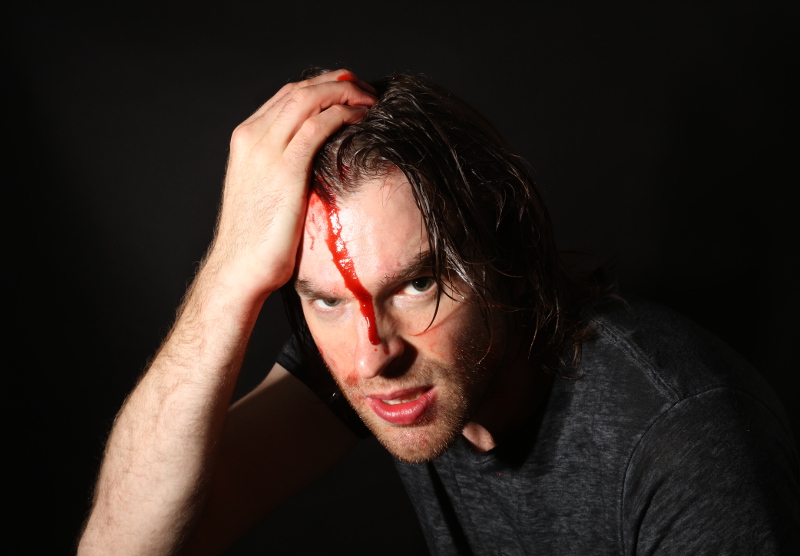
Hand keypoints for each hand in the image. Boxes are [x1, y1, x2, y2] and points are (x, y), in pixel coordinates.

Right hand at [204, 69, 376, 303]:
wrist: (239, 267)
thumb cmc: (256, 239)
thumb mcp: (265, 191)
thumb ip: (282, 167)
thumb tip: (314, 164)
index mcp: (246, 139)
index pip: (287, 95)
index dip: (321, 85)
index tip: (347, 90)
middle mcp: (253, 136)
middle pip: (300, 89)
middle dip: (337, 82)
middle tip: (365, 90)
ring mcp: (267, 149)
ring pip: (310, 99)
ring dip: (345, 92)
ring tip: (370, 100)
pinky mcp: (286, 168)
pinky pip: (319, 125)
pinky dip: (344, 114)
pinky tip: (362, 118)